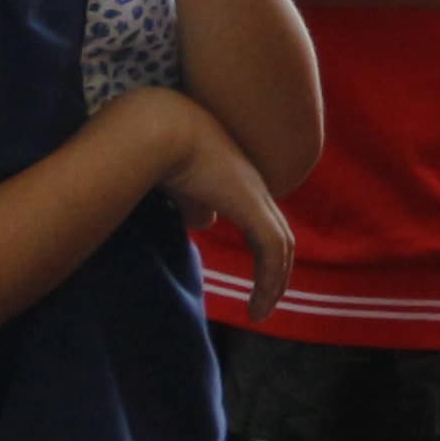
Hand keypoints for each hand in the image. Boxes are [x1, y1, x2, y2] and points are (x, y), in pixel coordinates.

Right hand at [152, 97, 293, 320]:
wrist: (161, 128)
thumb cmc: (159, 149)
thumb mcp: (179, 183)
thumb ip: (194, 202)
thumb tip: (204, 221)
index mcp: (237, 180)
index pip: (261, 219)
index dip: (261, 248)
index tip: (254, 275)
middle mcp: (254, 186)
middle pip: (279, 234)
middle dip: (275, 270)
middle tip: (267, 300)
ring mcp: (256, 195)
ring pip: (280, 246)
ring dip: (273, 282)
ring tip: (260, 312)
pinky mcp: (252, 207)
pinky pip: (271, 251)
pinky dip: (269, 280)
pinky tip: (257, 305)